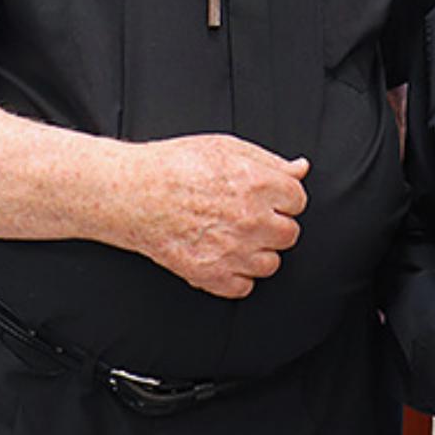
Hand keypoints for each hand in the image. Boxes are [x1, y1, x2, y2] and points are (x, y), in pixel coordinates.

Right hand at [115, 133, 308, 298]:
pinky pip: (244, 287)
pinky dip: (236, 275)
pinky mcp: (212, 276)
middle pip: (289, 234)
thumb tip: (300, 169)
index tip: (268, 197)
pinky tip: (222, 255)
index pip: (298, 201)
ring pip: (270, 264)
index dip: (282, 197)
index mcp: (257, 185)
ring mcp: (232, 252)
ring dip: (258, 252)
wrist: (134, 193)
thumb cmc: (175, 165)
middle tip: (250, 215)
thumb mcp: (226, 147)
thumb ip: (269, 161)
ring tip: (234, 235)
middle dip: (273, 224)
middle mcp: (251, 221)